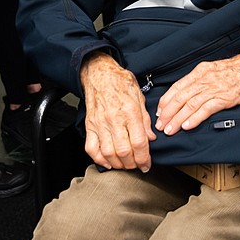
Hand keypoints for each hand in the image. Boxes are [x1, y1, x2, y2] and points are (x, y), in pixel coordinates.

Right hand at [80, 53, 155, 170]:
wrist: (99, 73)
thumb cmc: (120, 82)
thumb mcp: (140, 97)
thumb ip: (145, 120)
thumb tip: (150, 138)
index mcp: (130, 111)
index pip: (139, 142)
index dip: (144, 158)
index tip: (147, 164)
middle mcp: (114, 119)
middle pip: (124, 151)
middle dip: (133, 164)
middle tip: (137, 165)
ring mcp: (100, 123)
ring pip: (108, 153)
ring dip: (118, 164)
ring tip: (125, 164)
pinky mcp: (89, 126)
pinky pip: (91, 148)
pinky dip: (99, 159)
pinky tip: (108, 162)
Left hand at [154, 53, 239, 135]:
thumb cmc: (235, 71)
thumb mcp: (213, 70)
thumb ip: (198, 81)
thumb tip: (184, 94)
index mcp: (199, 72)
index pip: (177, 87)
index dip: (166, 101)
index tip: (159, 112)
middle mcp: (204, 79)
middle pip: (180, 97)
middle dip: (168, 113)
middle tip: (160, 125)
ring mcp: (214, 88)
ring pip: (190, 105)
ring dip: (177, 119)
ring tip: (170, 129)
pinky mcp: (224, 98)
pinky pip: (206, 109)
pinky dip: (194, 118)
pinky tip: (187, 126)